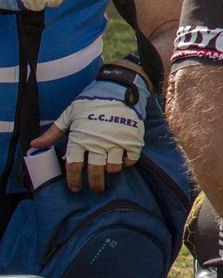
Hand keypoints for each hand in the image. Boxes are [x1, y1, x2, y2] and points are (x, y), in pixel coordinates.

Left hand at [31, 68, 146, 191]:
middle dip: (95, 184)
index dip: (74, 181)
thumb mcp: (70, 114)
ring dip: (111, 171)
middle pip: (95, 172)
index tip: (76, 188)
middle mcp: (98, 143)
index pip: (74, 167)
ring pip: (113, 167)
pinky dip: (127, 162)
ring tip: (109, 170)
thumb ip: (53, 132)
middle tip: (96, 189)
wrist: (119, 88)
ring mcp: (117, 141)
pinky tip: (123, 160)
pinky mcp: (133, 138)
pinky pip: (131, 158)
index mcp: (80, 138)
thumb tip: (34, 145)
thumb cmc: (92, 101)